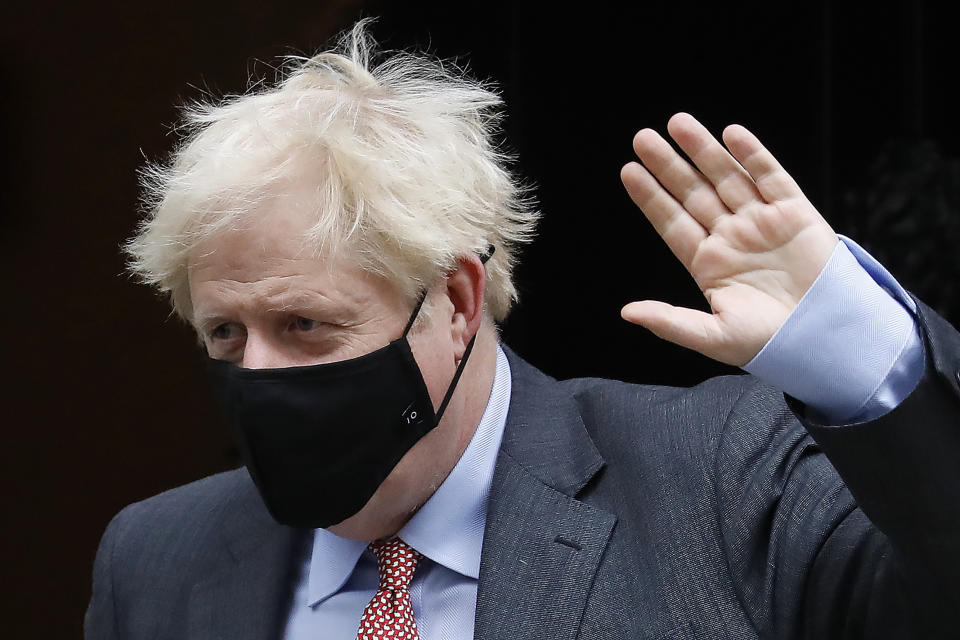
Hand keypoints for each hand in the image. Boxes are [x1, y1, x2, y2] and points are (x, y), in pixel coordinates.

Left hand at [620, 113, 837, 365]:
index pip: (672, 222)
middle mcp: (731, 236)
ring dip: (703, 150)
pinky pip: (771, 177)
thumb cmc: (768, 343)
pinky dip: (752, 155)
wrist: (825, 340)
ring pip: (726, 177)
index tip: (628, 171)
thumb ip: (669, 321)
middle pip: (693, 192)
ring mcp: (761, 222)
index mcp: (708, 263)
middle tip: (641, 137)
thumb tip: (626, 313)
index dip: (651, 197)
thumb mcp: (712, 335)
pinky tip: (731, 133)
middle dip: (669, 165)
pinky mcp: (795, 213)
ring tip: (677, 123)